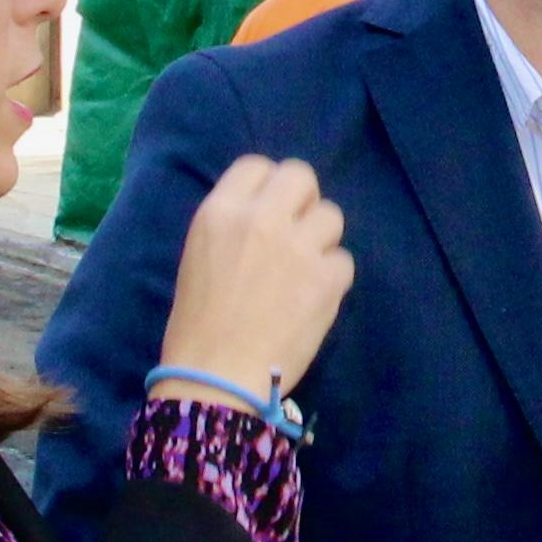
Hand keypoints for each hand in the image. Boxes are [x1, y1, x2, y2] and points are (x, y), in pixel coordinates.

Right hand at [156, 156, 352, 404]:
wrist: (216, 375)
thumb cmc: (197, 324)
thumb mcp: (199, 255)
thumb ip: (235, 225)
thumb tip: (270, 212)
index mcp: (220, 212)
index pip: (257, 166)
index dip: (267, 187)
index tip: (269, 211)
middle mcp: (261, 219)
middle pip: (301, 176)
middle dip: (302, 201)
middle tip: (295, 233)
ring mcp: (299, 247)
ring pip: (331, 216)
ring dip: (321, 240)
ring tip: (304, 271)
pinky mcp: (327, 279)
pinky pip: (344, 260)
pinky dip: (332, 278)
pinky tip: (313, 298)